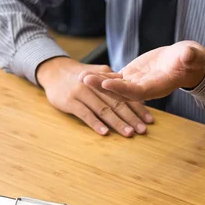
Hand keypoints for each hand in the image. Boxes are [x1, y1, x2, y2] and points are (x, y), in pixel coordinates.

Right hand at [36, 57, 153, 136]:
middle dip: (132, 118)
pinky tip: (105, 133)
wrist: (54, 71)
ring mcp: (82, 92)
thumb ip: (114, 82)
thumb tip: (135, 93)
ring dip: (117, 122)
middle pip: (117, 103)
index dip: (139, 108)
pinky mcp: (70, 101)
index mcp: (106, 79)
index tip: (150, 120)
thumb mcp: (98, 74)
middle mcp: (96, 85)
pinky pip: (85, 114)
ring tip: (129, 133)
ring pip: (103, 109)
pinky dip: (95, 123)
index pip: (126, 95)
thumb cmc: (80, 77)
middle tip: (143, 130)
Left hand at [79, 41, 204, 102]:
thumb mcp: (194, 55)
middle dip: (103, 87)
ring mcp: (136, 84)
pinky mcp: (131, 77)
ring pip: (115, 87)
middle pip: (121, 92)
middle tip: (85, 80)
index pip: (138, 91)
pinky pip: (114, 79)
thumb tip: (188, 55)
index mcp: (159, 86)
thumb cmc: (191, 58)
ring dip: (98, 83)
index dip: (122, 89)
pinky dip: (101, 77)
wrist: (184, 63)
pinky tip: (87, 73)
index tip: (107, 83)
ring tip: (81, 77)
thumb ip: (191, 56)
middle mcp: (145, 88)